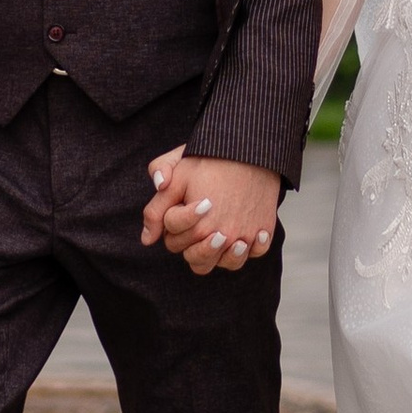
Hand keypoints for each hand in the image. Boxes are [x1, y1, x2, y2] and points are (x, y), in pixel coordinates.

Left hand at [142, 148, 280, 275]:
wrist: (249, 149)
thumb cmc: (210, 161)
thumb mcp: (175, 179)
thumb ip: (156, 210)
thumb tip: (147, 239)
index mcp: (198, 228)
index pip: (174, 243)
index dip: (173, 224)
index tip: (186, 203)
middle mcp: (223, 238)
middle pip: (198, 260)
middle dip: (192, 243)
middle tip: (201, 220)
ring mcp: (246, 236)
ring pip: (228, 264)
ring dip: (222, 253)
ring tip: (222, 233)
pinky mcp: (264, 230)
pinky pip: (256, 252)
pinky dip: (253, 246)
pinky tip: (247, 231)